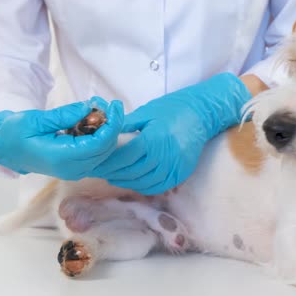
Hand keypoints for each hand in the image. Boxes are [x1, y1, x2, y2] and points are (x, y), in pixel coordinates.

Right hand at [0, 96, 123, 179]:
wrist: (4, 149)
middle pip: (105, 148)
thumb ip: (64, 115)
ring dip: (106, 131)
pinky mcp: (76, 168)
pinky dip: (99, 137)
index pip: (99, 143)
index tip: (113, 105)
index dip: (111, 124)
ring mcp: (75, 171)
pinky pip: (96, 153)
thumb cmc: (15, 133)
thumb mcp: (36, 119)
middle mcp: (72, 169)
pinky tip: (92, 122)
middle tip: (109, 104)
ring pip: (103, 151)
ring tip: (100, 110)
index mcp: (61, 158)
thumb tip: (88, 107)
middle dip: (112, 125)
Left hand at [89, 73, 251, 194]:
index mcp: (154, 139)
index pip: (123, 157)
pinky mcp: (181, 174)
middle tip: (96, 171)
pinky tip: (132, 181)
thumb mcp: (146, 112)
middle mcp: (165, 157)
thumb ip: (126, 125)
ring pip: (143, 183)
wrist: (202, 113)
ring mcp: (175, 168)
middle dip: (111, 173)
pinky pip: (158, 186)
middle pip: (131, 172)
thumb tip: (103, 133)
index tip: (93, 162)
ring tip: (111, 176)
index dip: (106, 162)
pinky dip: (142, 187)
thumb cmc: (173, 109)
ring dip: (125, 182)